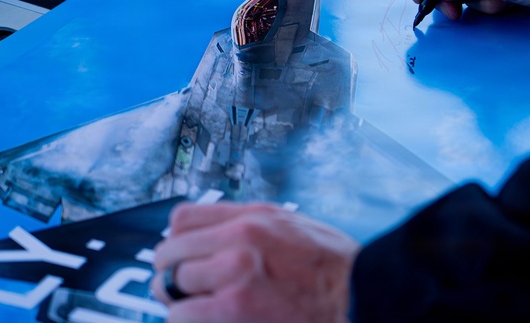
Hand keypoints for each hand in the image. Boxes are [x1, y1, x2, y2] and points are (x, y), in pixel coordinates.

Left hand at [151, 202, 359, 322]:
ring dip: (179, 302)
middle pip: (169, 252)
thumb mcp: (290, 227)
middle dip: (171, 274)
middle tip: (181, 290)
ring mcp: (234, 273)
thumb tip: (212, 235)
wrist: (360, 293)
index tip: (182, 256)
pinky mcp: (233, 308)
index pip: (183, 218)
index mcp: (252, 217)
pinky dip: (186, 320)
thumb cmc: (332, 267)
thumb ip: (249, 226)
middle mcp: (239, 238)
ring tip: (197, 309)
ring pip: (169, 285)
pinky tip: (207, 321)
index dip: (177, 240)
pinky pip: (181, 315)